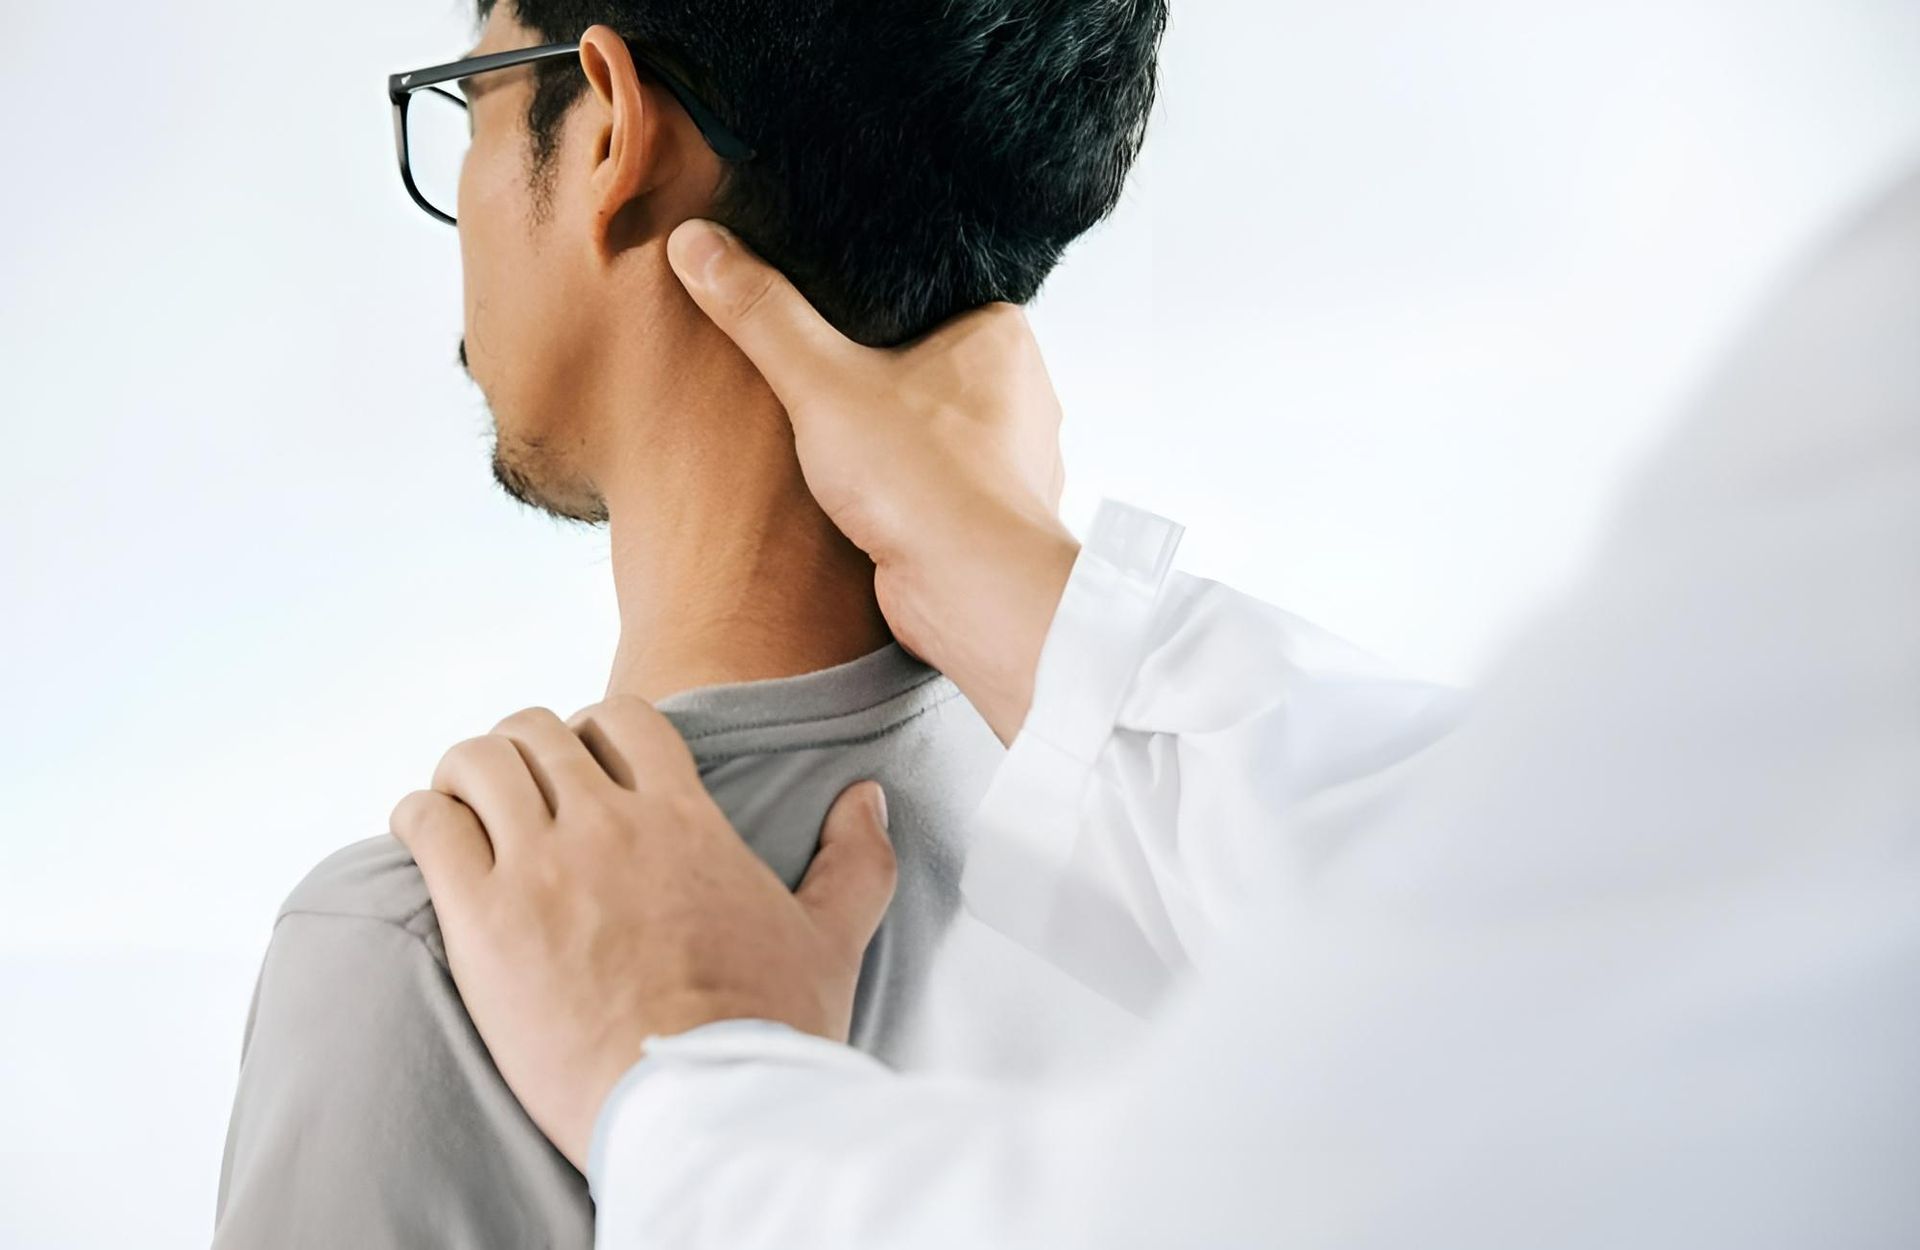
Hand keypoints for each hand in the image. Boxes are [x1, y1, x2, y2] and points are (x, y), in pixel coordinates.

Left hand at [388, 695, 896, 1171]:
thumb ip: (856, 861)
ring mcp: (541, 868)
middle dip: (522, 750)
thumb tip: (868, 798)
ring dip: (464, 775)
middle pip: (538, 732)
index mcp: (686, 819)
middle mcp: (609, 825)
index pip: (625, 718)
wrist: (700, 1110)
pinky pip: (427, 825)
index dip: (595, 729)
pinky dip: (419, 817)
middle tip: (517, 793)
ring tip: (463, 808)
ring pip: (477, 762)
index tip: (587, 765)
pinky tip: (429, 840)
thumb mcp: (832, 941)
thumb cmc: (766, 1035)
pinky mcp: (482, 922)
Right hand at [665, 218, 1081, 742]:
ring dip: (883, 431)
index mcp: (1001, 334)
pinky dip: (895, 484)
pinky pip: (929, 481)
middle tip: (810, 363)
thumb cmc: (926, 483)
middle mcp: (1018, 393)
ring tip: (825, 427)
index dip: (868, 294)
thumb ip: (761, 313)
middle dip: (872, 367)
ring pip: (928, 424)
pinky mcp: (983, 514)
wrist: (972, 597)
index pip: (929, 288)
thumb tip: (698, 242)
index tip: (816, 299)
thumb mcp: (822, 381)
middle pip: (925, 357)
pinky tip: (854, 486)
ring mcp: (1005, 459)